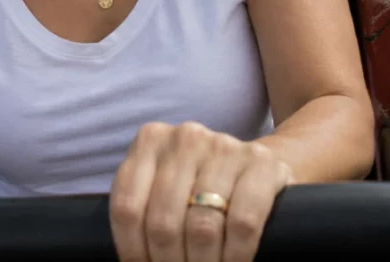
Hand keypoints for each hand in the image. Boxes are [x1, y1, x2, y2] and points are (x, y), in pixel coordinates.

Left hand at [109, 122, 293, 261]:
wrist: (261, 166)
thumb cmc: (202, 185)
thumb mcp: (166, 187)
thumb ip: (145, 212)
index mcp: (151, 141)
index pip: (127, 209)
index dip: (133, 251)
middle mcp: (185, 138)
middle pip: (163, 222)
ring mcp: (224, 147)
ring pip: (201, 227)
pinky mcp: (262, 163)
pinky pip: (243, 223)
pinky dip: (236, 256)